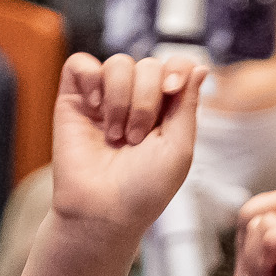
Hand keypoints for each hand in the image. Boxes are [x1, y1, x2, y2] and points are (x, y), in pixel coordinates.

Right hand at [47, 54, 204, 249]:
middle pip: (149, 65)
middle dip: (146, 100)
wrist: (103, 211)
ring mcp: (105, 98)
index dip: (176, 70)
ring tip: (116, 136)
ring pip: (118, 64)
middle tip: (136, 138)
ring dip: (120, 100)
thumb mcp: (179, 147)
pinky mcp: (74, 99)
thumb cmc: (144, 189)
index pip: (176, 67)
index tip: (172, 90)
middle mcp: (136, 100)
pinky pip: (81, 64)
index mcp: (166, 110)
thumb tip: (201, 66)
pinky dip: (90, 80)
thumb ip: (188, 104)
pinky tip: (95, 108)